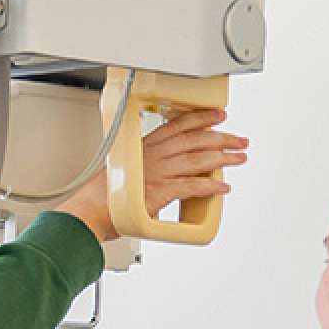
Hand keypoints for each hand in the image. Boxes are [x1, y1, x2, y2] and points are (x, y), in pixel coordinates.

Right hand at [56, 108, 247, 242]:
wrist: (89, 212)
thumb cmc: (102, 198)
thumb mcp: (125, 173)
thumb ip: (146, 170)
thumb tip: (162, 177)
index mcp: (143, 148)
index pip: (176, 126)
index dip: (200, 119)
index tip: (217, 116)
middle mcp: (151, 156)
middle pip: (193, 140)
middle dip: (220, 138)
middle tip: (238, 139)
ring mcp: (157, 172)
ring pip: (197, 160)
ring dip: (222, 158)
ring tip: (238, 158)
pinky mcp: (160, 192)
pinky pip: (192, 186)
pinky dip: (210, 187)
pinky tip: (223, 187)